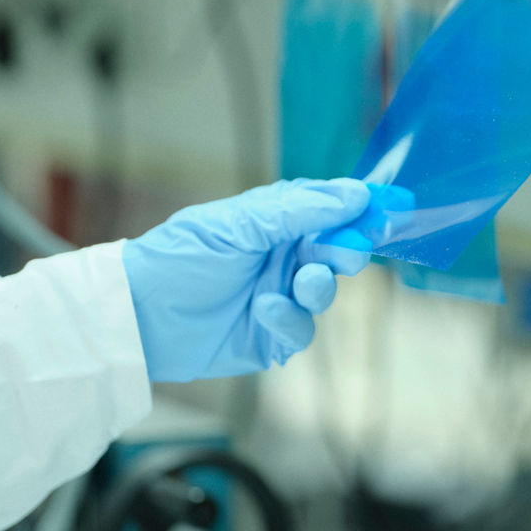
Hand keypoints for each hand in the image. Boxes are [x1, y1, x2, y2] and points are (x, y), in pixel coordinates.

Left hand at [123, 178, 412, 381]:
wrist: (136, 316)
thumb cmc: (180, 257)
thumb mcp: (239, 222)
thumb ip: (300, 210)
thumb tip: (356, 193)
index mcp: (278, 221)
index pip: (333, 209)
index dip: (364, 209)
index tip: (394, 208)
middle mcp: (285, 257)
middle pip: (338, 251)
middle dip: (348, 249)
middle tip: (351, 249)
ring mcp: (281, 296)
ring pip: (326, 292)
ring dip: (320, 286)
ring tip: (303, 281)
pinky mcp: (272, 336)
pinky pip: (302, 329)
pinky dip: (289, 319)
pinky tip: (265, 309)